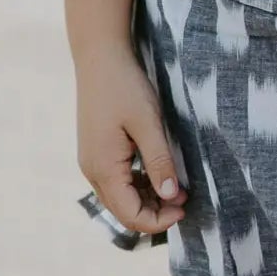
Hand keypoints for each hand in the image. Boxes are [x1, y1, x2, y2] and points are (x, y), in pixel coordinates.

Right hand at [75, 46, 187, 237]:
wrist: (99, 56)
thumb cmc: (124, 86)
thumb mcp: (147, 122)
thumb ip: (159, 161)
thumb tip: (171, 197)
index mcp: (103, 168)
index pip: (130, 215)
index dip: (159, 220)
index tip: (185, 207)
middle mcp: (92, 171)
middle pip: (123, 210)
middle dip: (154, 212)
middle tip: (184, 198)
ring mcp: (91, 161)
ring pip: (119, 197)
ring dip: (146, 199)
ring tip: (175, 186)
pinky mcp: (95, 151)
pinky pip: (115, 180)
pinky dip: (136, 184)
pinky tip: (156, 172)